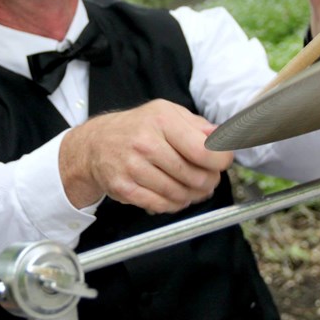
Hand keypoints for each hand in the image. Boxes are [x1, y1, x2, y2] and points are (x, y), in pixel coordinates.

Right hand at [59, 100, 233, 213]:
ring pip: (181, 194)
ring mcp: (133, 167)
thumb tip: (224, 137)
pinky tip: (176, 195)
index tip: (222, 161)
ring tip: (193, 186)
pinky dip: (175, 204)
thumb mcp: (167, 113)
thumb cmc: (137, 128)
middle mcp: (146, 143)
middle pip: (196, 176)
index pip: (204, 150)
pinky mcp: (125, 188)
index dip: (221, 160)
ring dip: (194, 194)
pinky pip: (162, 205)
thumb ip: (198, 125)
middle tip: (209, 177)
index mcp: (161, 120)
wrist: (96, 144)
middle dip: (210, 180)